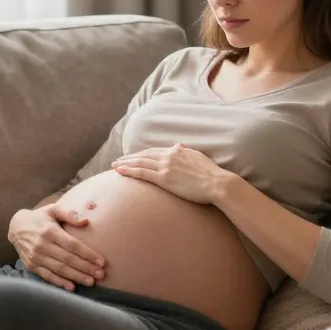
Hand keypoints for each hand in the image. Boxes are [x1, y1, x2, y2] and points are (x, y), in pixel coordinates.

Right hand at [8, 205, 105, 290]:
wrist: (16, 227)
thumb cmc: (39, 217)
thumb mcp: (52, 210)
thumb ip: (69, 215)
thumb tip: (86, 221)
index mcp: (50, 231)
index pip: (73, 245)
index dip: (88, 254)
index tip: (101, 261)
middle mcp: (42, 245)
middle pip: (68, 259)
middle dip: (86, 268)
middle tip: (101, 274)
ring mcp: (36, 256)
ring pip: (59, 269)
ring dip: (76, 277)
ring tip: (91, 282)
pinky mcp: (31, 265)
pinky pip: (47, 276)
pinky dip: (59, 282)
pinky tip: (72, 287)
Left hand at [111, 143, 234, 204]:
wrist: (217, 183)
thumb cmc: (211, 174)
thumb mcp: (198, 157)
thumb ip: (186, 152)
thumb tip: (178, 146)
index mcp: (177, 151)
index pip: (154, 151)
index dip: (142, 153)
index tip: (133, 156)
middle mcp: (169, 156)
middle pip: (144, 155)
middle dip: (130, 157)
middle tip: (118, 160)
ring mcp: (166, 166)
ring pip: (140, 162)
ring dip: (125, 163)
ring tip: (114, 166)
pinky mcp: (164, 178)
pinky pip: (142, 173)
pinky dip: (129, 170)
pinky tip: (119, 171)